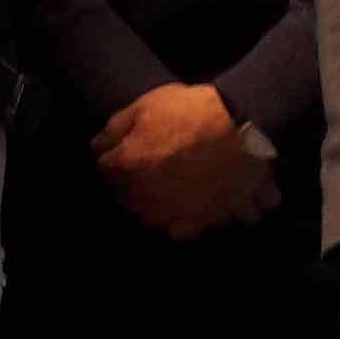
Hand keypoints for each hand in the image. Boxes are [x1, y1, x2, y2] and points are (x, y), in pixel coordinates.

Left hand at [92, 83, 277, 239]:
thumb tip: (97, 146)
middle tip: (143, 173)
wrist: (242, 126)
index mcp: (130, 164)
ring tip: (164, 193)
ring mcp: (175, 211)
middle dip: (130, 187)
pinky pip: (183, 232)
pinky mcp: (203, 220)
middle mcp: (147, 194)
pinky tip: (189, 207)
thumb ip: (117, 127)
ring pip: (151, 220)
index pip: (105, 169)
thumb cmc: (192, 110)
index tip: (121, 155)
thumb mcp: (147, 106)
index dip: (113, 160)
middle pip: (126, 199)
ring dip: (152, 208)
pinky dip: (183, 223)